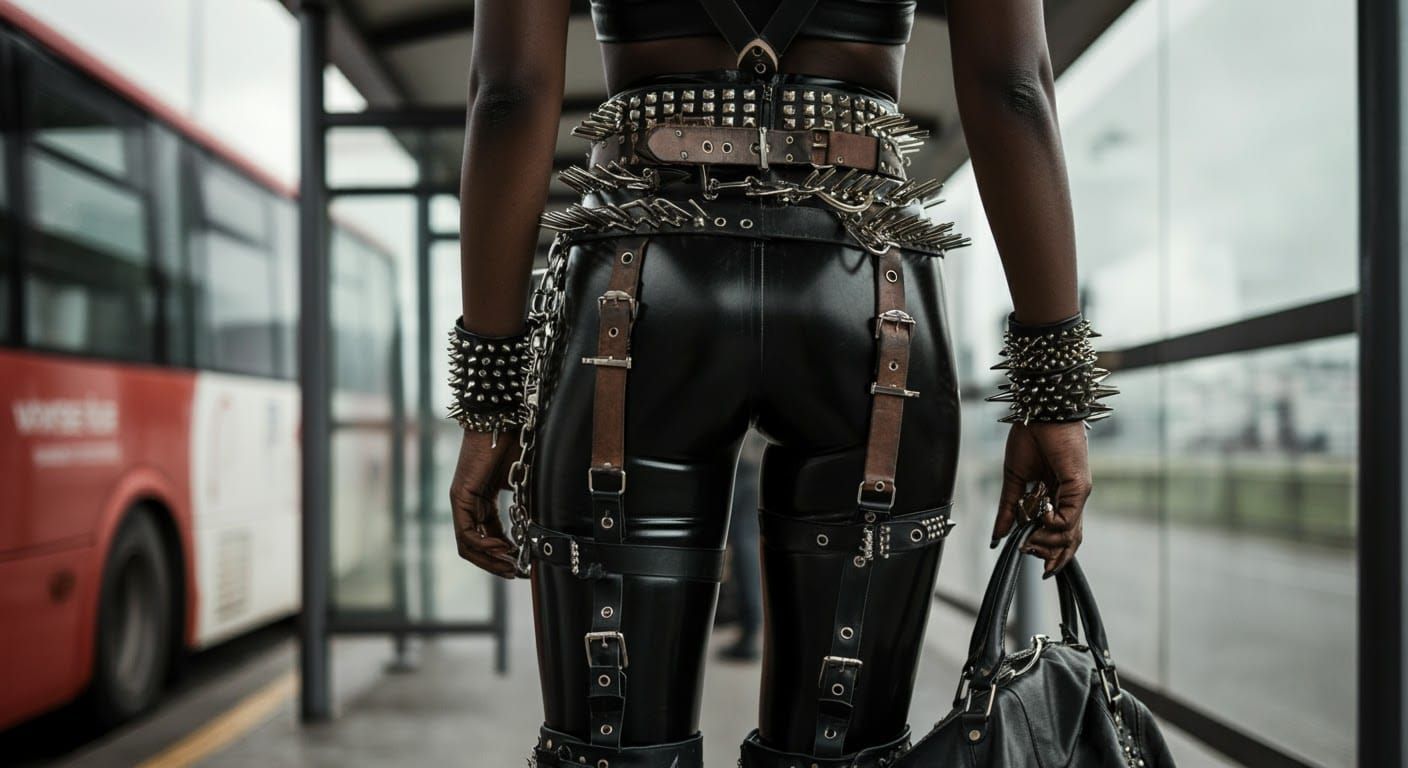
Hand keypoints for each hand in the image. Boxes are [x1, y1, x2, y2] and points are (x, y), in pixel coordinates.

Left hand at [448, 428, 522, 578]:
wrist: (503, 421)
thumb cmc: (515, 445)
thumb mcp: (523, 484)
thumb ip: (527, 507)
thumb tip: (543, 531)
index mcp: (481, 501)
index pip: (487, 537)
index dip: (502, 554)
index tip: (520, 564)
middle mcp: (468, 503)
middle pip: (474, 546)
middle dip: (495, 563)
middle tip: (515, 573)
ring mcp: (461, 500)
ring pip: (467, 544)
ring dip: (489, 559)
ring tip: (510, 565)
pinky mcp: (460, 496)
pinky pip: (466, 532)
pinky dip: (483, 545)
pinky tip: (503, 547)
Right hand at [990, 421, 1091, 578]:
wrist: (1040, 413)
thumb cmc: (1030, 439)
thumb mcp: (1013, 479)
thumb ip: (1007, 509)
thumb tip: (997, 535)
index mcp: (1056, 496)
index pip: (1058, 533)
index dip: (1048, 551)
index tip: (1030, 558)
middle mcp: (1070, 498)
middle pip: (1068, 540)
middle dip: (1050, 555)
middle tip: (1028, 553)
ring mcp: (1077, 494)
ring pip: (1069, 535)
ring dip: (1047, 543)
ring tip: (1029, 541)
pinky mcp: (1079, 487)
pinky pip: (1067, 518)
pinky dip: (1051, 524)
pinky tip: (1039, 516)